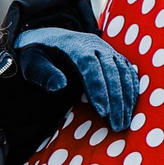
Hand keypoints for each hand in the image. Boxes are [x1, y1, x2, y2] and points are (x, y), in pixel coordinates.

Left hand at [12, 27, 141, 131]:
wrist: (49, 38)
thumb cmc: (38, 54)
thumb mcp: (31, 61)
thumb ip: (43, 73)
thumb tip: (60, 86)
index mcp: (73, 44)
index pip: (90, 65)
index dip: (98, 89)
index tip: (102, 112)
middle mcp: (94, 45)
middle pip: (111, 71)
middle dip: (116, 100)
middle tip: (117, 125)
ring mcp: (107, 50)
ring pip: (123, 73)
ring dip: (127, 98)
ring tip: (124, 123)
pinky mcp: (114, 57)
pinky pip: (128, 73)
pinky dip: (132, 90)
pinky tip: (131, 108)